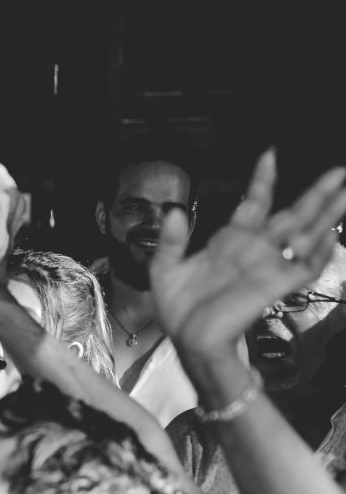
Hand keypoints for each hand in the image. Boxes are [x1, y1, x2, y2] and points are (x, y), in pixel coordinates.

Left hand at [152, 149, 345, 358]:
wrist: (187, 338)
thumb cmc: (178, 307)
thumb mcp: (165, 267)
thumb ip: (171, 239)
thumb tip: (174, 210)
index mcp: (230, 240)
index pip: (254, 203)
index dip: (263, 180)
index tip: (270, 154)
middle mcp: (254, 248)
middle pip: (293, 214)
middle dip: (316, 192)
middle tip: (339, 170)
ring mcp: (268, 265)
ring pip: (307, 233)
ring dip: (327, 213)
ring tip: (345, 191)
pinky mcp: (276, 285)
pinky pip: (305, 266)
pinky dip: (319, 249)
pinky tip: (328, 232)